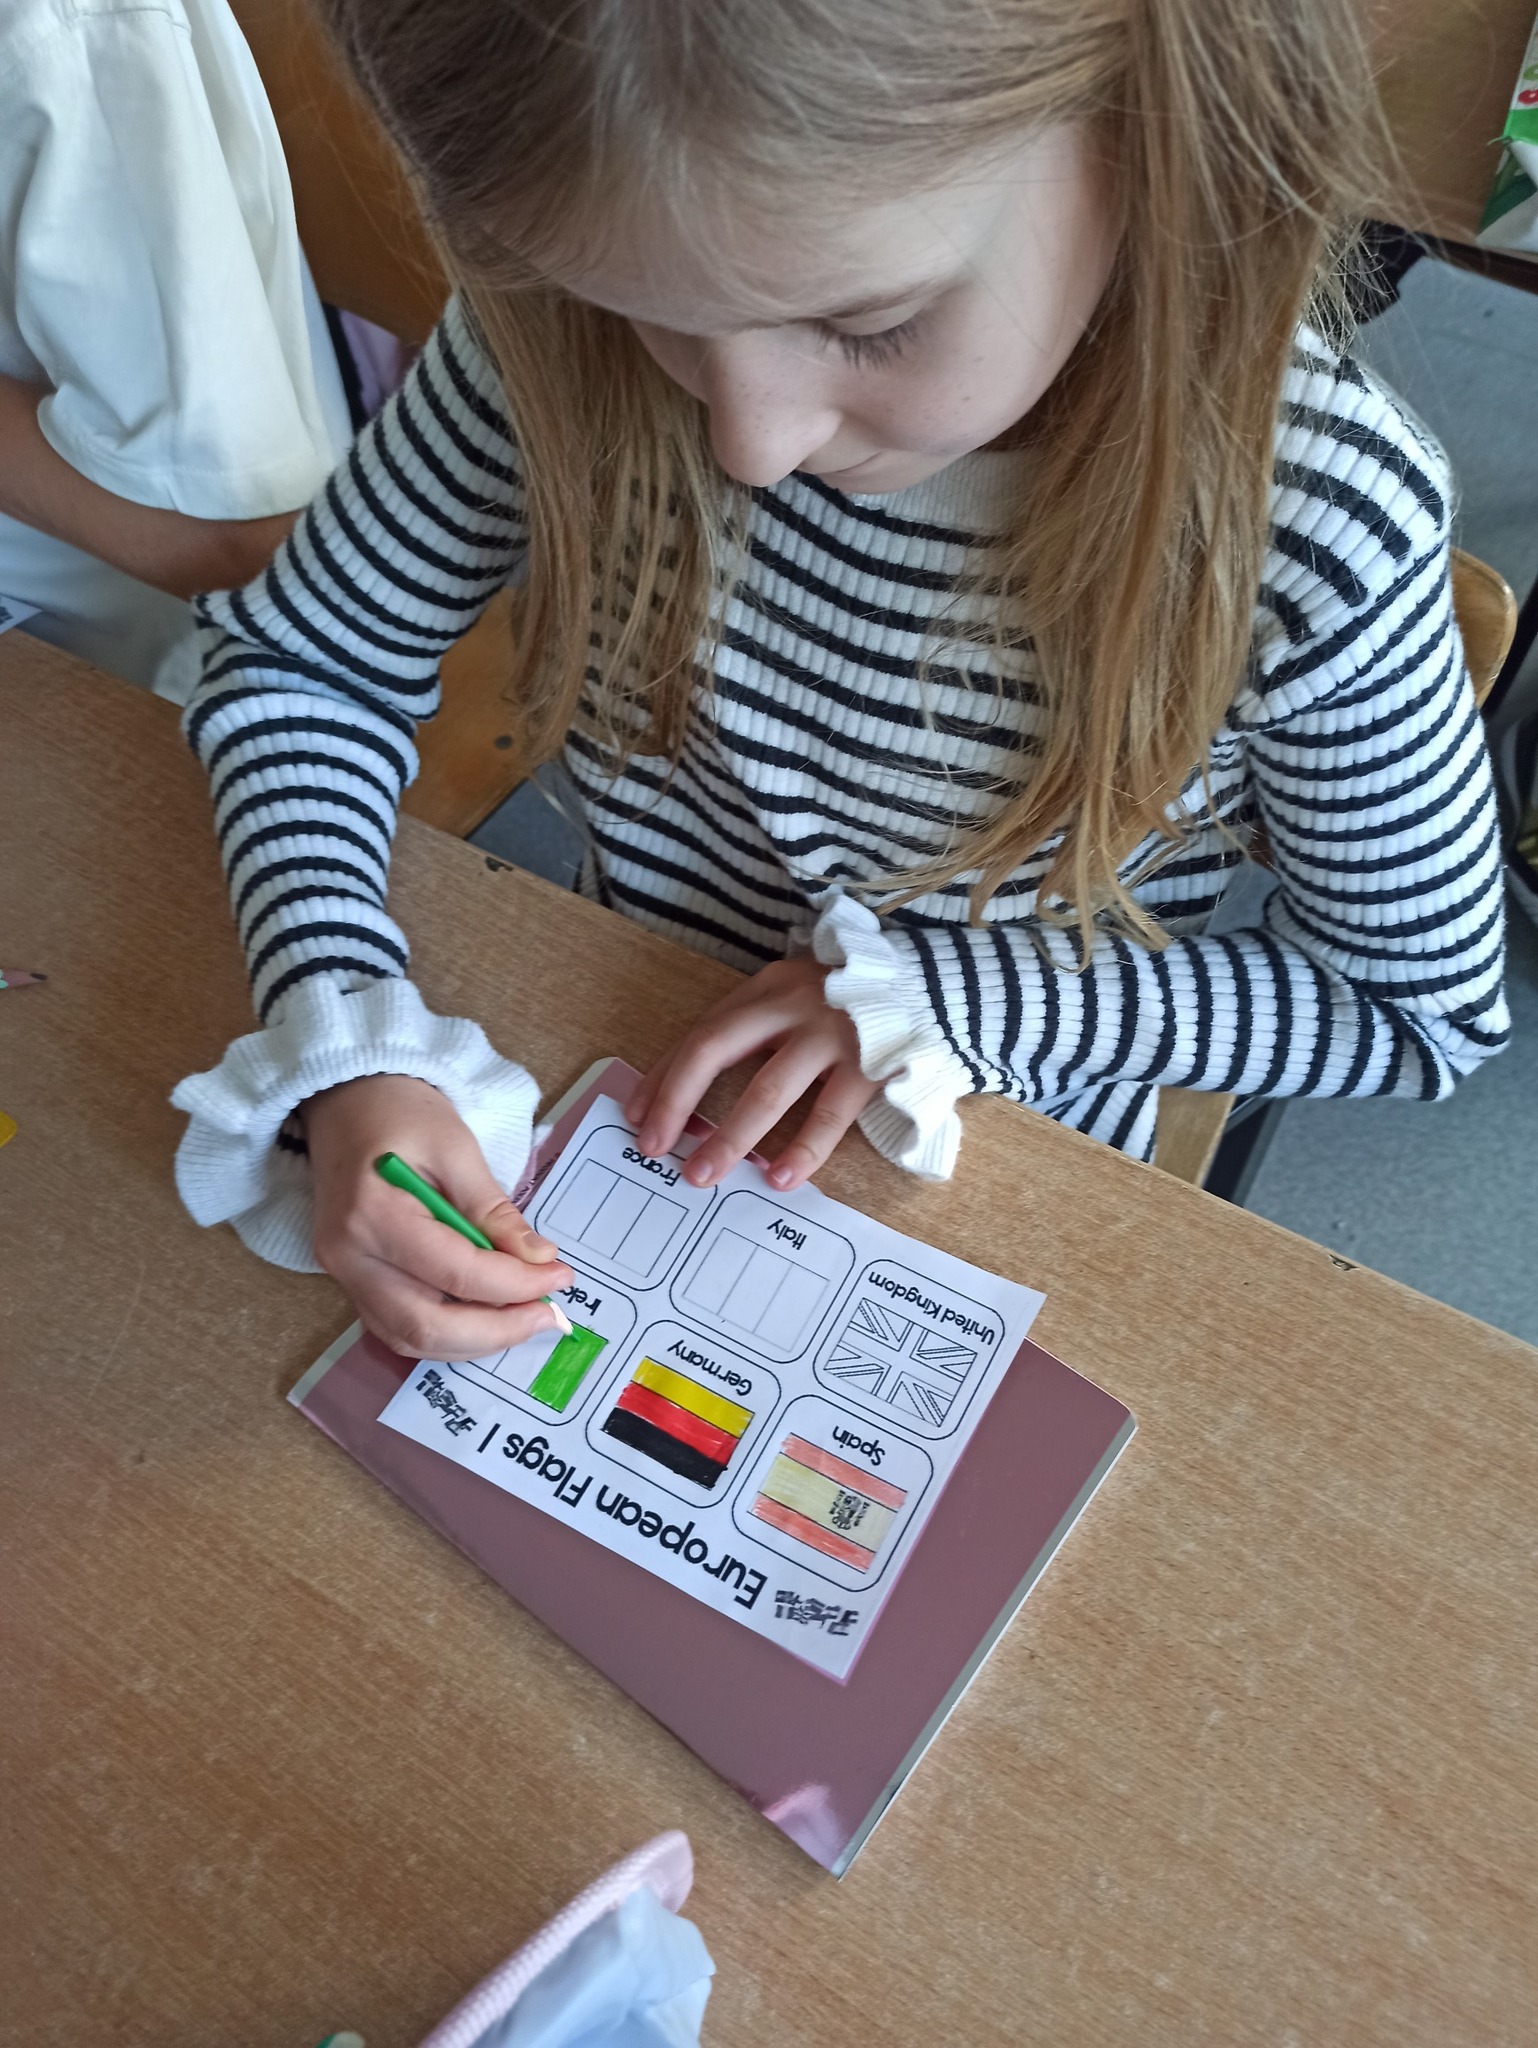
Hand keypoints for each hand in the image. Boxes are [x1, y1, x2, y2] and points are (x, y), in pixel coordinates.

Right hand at [303, 1073, 571, 1360]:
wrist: (346, 1102)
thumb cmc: (401, 1113)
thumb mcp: (457, 1146)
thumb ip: (493, 1209)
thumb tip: (538, 1258)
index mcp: (375, 1214)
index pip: (456, 1273)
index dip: (516, 1284)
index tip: (560, 1275)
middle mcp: (350, 1257)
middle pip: (426, 1324)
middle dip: (496, 1331)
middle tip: (546, 1313)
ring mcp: (343, 1274)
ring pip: (410, 1338)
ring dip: (472, 1341)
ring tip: (523, 1317)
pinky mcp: (349, 1281)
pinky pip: (397, 1327)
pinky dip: (446, 1333)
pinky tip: (485, 1316)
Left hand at [628, 959, 880, 1191]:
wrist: (937, 987)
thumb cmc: (854, 1004)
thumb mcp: (794, 999)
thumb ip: (751, 1033)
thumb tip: (686, 1091)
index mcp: (766, 989)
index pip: (700, 1033)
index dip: (663, 1076)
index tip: (636, 1116)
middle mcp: (791, 1004)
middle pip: (714, 1050)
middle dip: (676, 1102)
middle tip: (652, 1147)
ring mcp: (831, 1033)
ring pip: (767, 1090)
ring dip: (730, 1138)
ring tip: (703, 1176)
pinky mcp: (869, 1064)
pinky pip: (828, 1115)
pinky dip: (802, 1150)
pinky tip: (779, 1178)